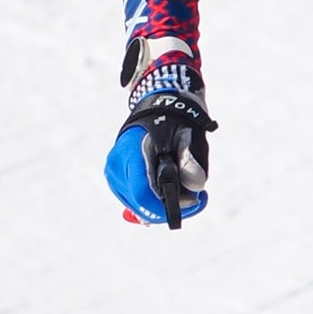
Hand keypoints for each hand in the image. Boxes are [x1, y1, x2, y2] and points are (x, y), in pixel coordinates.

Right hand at [106, 37, 214, 228]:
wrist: (158, 106)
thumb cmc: (175, 122)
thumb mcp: (188, 136)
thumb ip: (191, 161)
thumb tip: (197, 186)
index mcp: (131, 153)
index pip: (142, 195)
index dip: (166, 207)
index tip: (193, 202)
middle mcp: (117, 165)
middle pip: (140, 205)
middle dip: (170, 207)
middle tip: (199, 198)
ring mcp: (114, 173)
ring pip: (138, 206)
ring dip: (163, 204)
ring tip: (187, 190)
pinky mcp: (116, 177)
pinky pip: (135, 199)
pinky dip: (154, 200)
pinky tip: (171, 190)